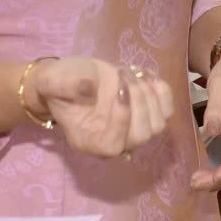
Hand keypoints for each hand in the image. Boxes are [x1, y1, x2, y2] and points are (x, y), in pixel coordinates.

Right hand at [26, 58, 176, 158]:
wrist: (73, 77)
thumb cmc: (59, 83)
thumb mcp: (53, 80)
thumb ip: (65, 84)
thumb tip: (89, 88)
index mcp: (88, 142)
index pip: (113, 146)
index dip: (121, 121)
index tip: (118, 90)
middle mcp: (114, 142)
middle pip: (141, 136)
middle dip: (138, 102)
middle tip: (122, 74)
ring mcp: (133, 131)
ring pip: (157, 125)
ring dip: (149, 95)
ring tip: (130, 73)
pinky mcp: (147, 115)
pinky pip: (167, 111)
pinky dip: (163, 92)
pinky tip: (146, 76)